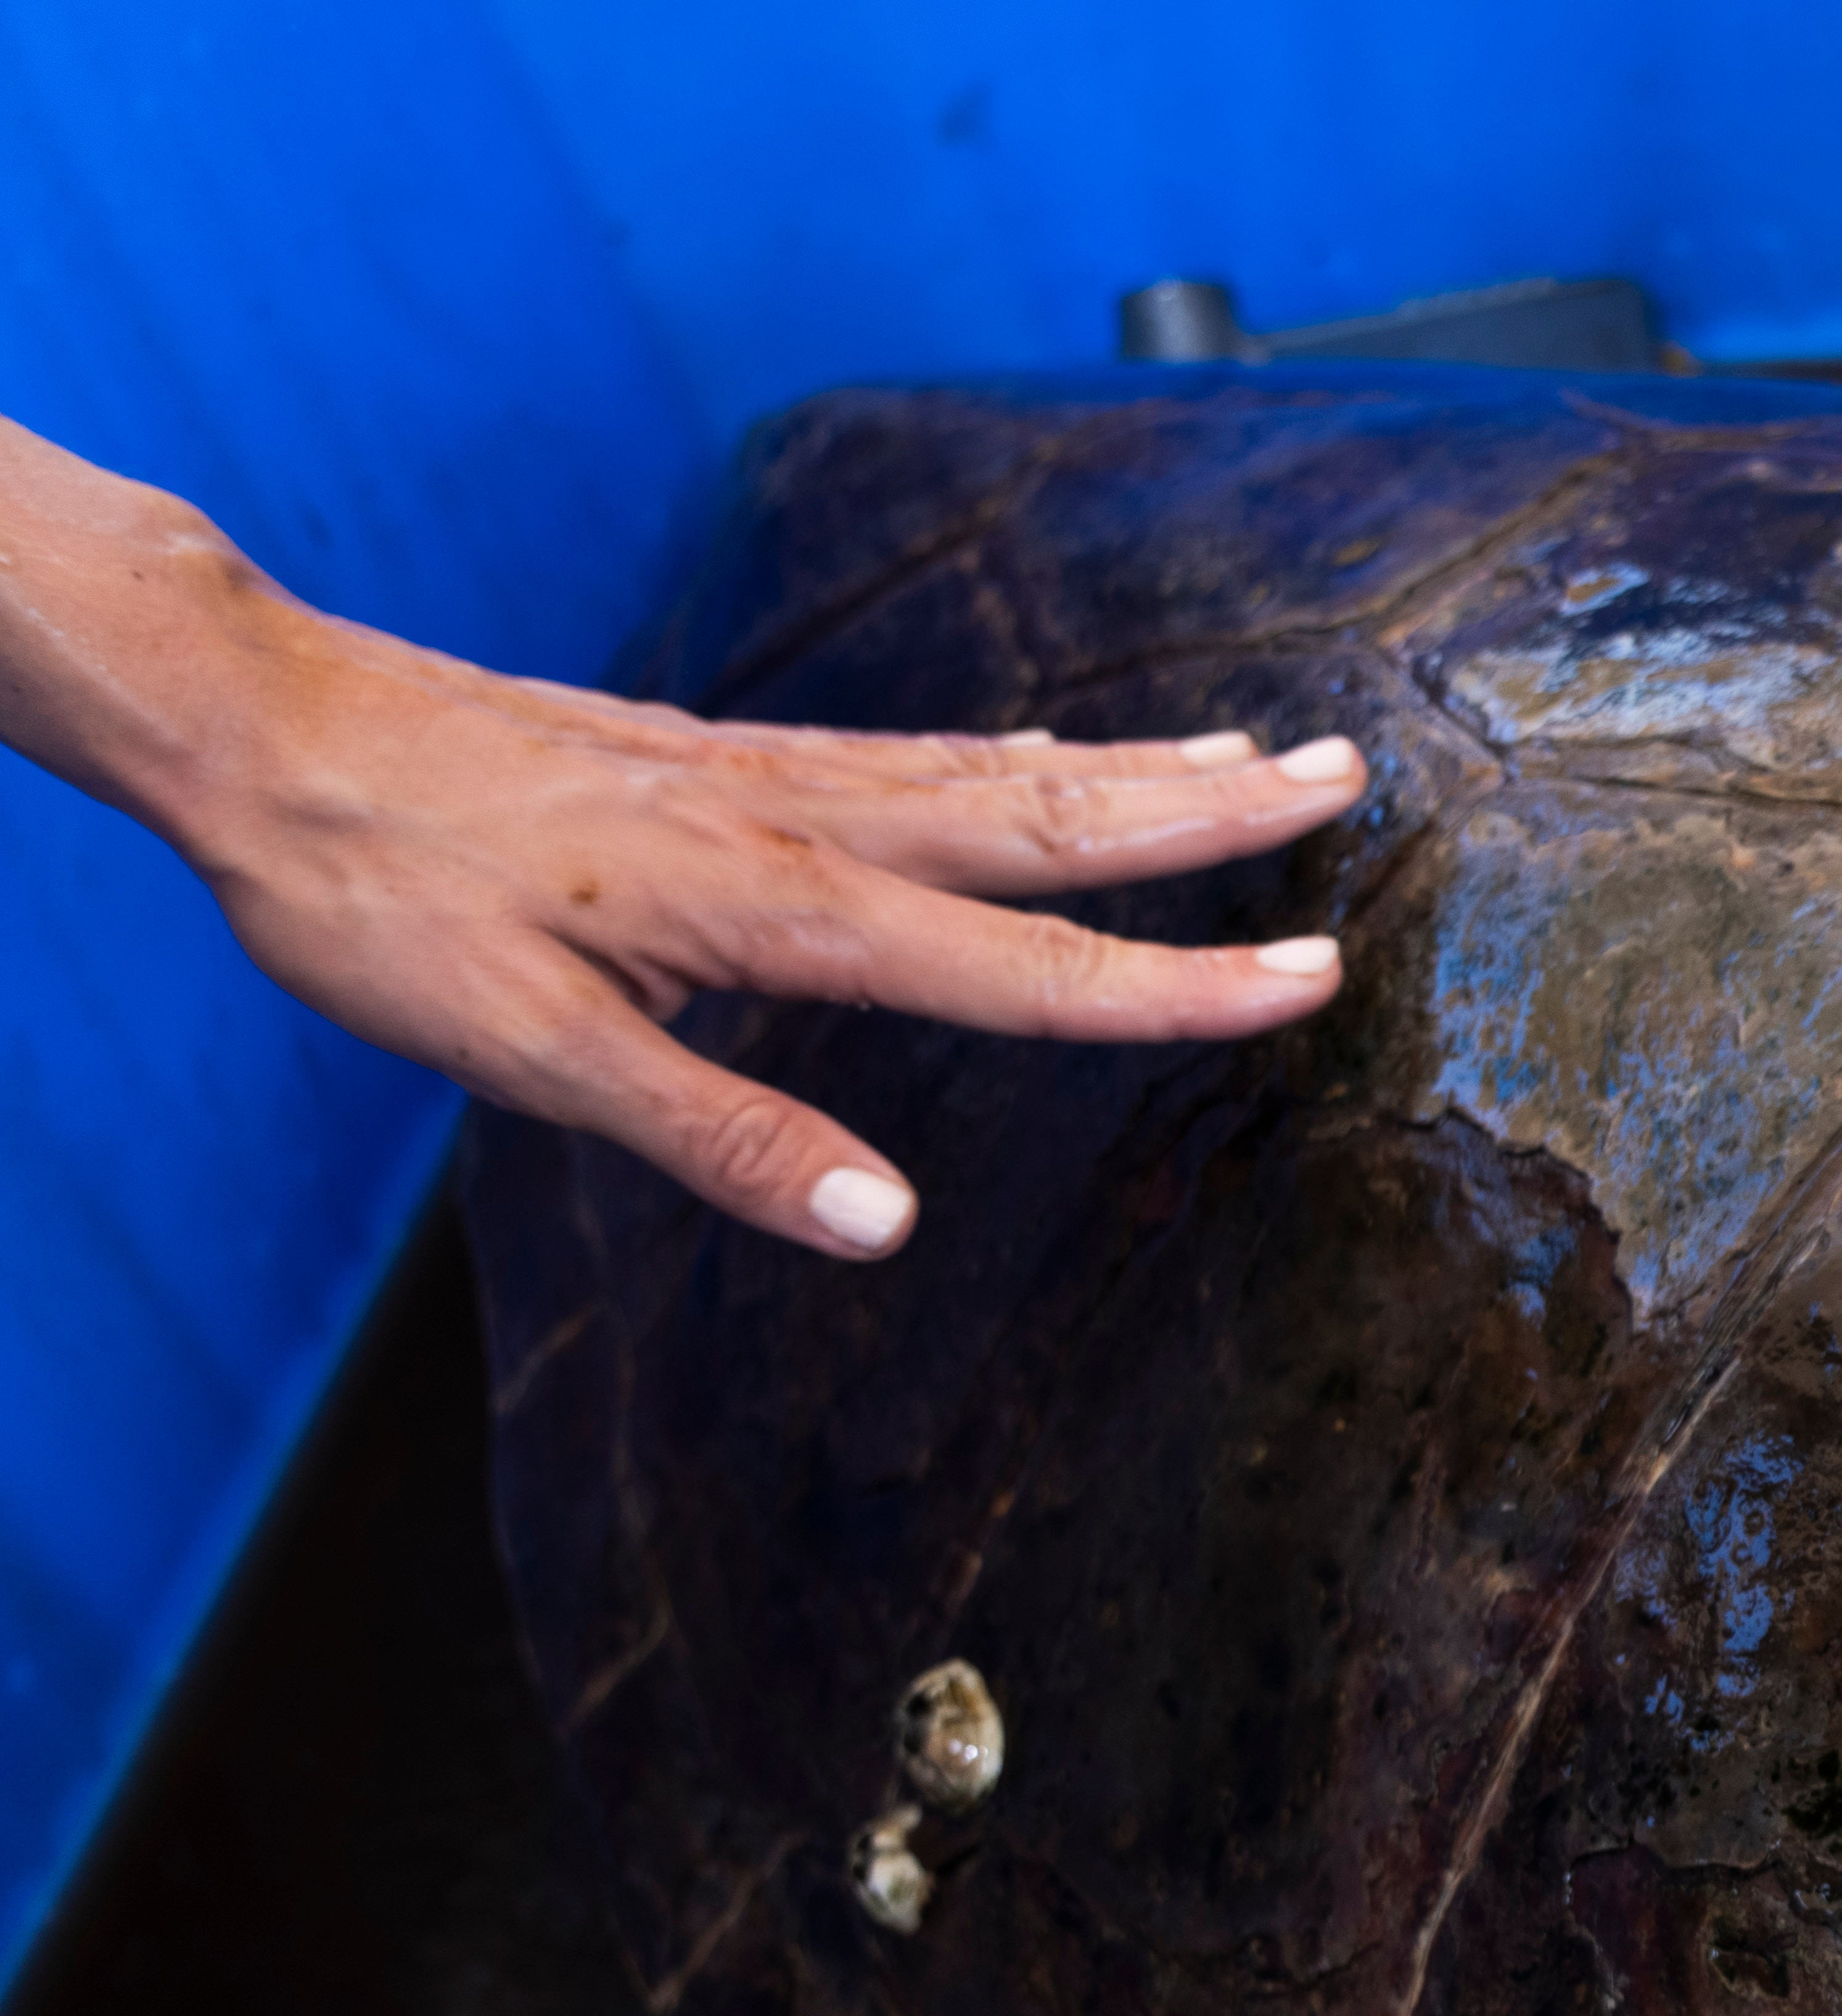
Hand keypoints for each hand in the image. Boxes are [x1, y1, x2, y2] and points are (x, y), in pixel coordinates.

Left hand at [0, 418, 1363, 1259]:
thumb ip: (718, 1140)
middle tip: (1346, 775)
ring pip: (998, 771)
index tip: (1312, 976)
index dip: (1176, 985)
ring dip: (1141, 772)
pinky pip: (917, 751)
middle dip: (1208, 815)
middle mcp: (800, 822)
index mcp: (778, 908)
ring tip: (1261, 759)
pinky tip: (1056, 752)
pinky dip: (1021, 754)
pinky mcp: (721, 755)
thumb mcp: (528, 1054)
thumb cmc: (382, 896)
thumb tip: (882, 1227)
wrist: (262, 729)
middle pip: (1049, 820)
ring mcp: (767, 774)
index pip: (1023, 966)